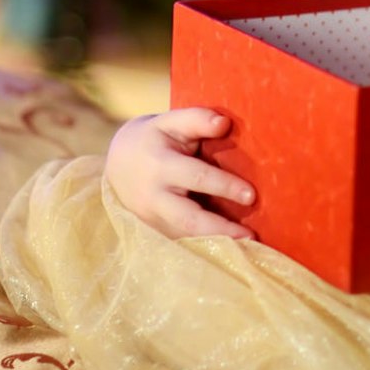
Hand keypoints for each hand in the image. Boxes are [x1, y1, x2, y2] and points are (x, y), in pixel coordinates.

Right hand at [103, 108, 256, 240]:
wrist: (118, 162)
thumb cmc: (154, 138)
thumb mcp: (169, 121)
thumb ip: (196, 119)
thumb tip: (225, 123)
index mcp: (160, 164)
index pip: (196, 176)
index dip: (224, 186)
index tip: (251, 195)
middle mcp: (154, 196)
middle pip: (187, 218)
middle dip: (220, 228)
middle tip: (251, 235)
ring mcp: (152, 218)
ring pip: (184, 236)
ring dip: (215, 243)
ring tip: (248, 246)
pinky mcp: (155, 230)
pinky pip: (182, 241)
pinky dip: (206, 247)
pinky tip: (229, 249)